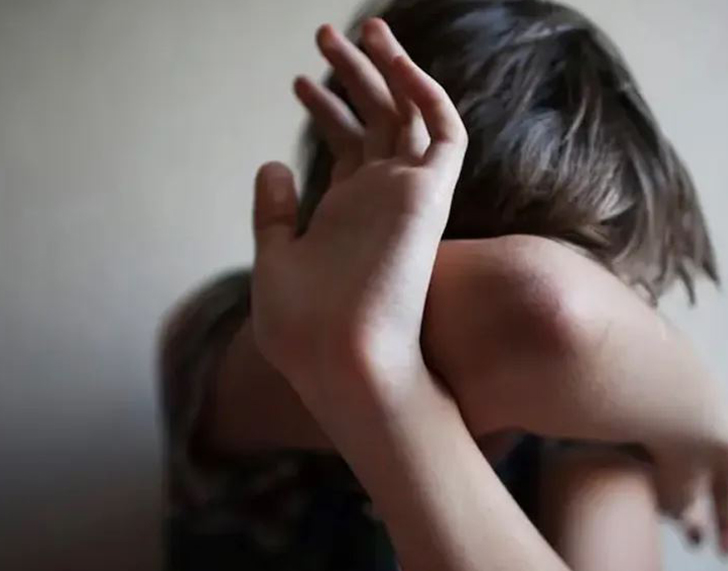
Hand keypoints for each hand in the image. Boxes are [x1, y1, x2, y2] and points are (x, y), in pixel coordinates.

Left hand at [250, 19, 466, 430]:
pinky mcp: (430, 197)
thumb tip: (271, 164)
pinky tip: (397, 62)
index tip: (301, 82)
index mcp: (347, 215)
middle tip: (326, 36)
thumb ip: (276, 214)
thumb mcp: (275, 262)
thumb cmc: (303, 331)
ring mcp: (408, 197)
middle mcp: (381, 200)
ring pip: (410, 116)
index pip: (348, 147)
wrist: (340, 367)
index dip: (328, 110)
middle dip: (356, 76)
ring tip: (356, 29)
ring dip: (389, 69)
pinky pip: (443, 133)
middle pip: (378, 122)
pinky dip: (426, 94)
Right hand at [653, 406, 727, 556]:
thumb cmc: (666, 462)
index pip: (690, 491)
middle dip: (724, 518)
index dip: (695, 519)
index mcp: (678, 456)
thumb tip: (698, 540)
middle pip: (718, 485)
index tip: (699, 541)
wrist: (681, 419)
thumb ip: (685, 521)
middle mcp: (704, 444)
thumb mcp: (673, 498)